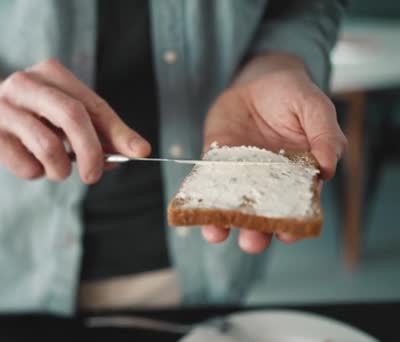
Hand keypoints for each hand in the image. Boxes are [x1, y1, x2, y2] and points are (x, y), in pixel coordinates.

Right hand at [0, 56, 150, 183]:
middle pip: (72, 117)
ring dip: (60, 170)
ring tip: (56, 170)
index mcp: (52, 73)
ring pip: (49, 147)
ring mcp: (4, 107)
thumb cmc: (32, 114)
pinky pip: (27, 166)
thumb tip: (131, 152)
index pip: (93, 104)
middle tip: (94, 175)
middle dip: (91, 152)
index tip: (140, 151)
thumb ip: (96, 129)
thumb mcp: (62, 112)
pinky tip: (28, 162)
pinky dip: (36, 172)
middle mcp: (27, 83)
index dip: (119, 131)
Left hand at [201, 54, 346, 253]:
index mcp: (298, 176)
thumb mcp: (315, 107)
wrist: (257, 78)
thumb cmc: (293, 95)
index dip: (293, 224)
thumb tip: (327, 168)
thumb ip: (324, 136)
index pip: (296, 208)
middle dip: (256, 232)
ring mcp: (238, 174)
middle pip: (261, 216)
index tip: (288, 234)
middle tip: (251, 241)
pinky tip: (190, 205)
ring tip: (215, 233)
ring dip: (221, 223)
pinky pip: (204, 183)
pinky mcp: (214, 162)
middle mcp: (267, 183)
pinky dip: (196, 196)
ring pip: (230, 206)